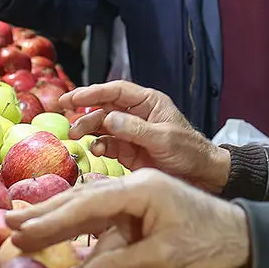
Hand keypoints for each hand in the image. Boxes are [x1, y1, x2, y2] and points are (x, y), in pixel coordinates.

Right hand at [5, 169, 250, 267]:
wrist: (244, 237)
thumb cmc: (210, 242)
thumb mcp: (164, 254)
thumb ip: (119, 265)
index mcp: (142, 189)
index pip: (88, 203)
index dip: (52, 219)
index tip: (21, 231)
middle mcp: (135, 188)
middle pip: (82, 200)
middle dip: (45, 214)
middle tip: (7, 225)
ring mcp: (137, 200)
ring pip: (89, 210)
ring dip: (56, 220)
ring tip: (21, 228)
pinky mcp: (140, 214)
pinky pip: (104, 223)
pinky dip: (80, 232)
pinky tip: (58, 241)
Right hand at [62, 81, 231, 193]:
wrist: (202, 176)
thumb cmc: (190, 151)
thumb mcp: (164, 138)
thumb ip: (135, 130)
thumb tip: (108, 119)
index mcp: (149, 102)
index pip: (115, 91)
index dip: (92, 92)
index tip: (71, 98)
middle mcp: (137, 115)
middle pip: (104, 107)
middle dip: (85, 112)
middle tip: (66, 117)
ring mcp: (132, 133)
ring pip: (103, 127)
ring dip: (89, 130)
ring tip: (77, 137)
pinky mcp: (129, 152)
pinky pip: (108, 145)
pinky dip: (99, 147)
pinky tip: (97, 151)